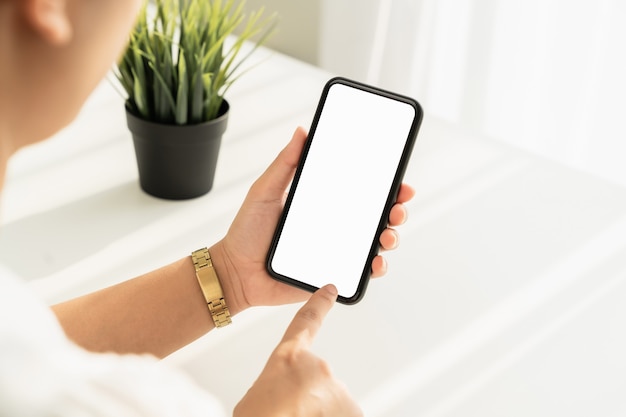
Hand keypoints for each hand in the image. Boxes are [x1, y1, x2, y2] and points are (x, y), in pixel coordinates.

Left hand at [211, 127, 415, 312]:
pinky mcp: (332, 274)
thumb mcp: (264, 191)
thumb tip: (302, 131)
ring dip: (390, 237)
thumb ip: (284, 163)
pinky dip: (375, 268)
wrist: (235, 271)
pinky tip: (376, 263)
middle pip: (376, 216)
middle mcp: (334, 226)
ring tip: (387, 236)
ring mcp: (335, 250)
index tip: (398, 179)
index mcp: (322, 203)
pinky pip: (360, 272)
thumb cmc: (247, 231)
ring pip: (374, 243)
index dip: (384, 186)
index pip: (360, 191)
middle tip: (398, 207)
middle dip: (396, 210)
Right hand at [234, 285, 362, 416]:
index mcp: (288, 357)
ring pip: (332, 403)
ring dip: (319, 413)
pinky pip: (345, 415)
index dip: (318, 304)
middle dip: (308, 398)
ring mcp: (338, 389)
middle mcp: (318, 366)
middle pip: (318, 380)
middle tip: (289, 412)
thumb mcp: (257, 395)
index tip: (330, 289)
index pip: (306, 322)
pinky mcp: (352, 410)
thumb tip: (290, 390)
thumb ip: (279, 381)